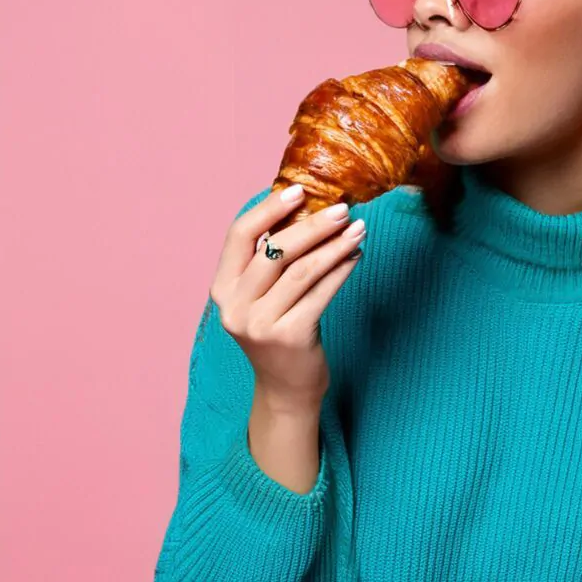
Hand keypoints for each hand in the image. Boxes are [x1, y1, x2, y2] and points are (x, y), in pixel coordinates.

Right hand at [209, 185, 365, 416]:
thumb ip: (271, 261)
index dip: (268, 209)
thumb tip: (306, 209)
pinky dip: (342, 270)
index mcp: (222, 289)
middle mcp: (235, 306)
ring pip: (302, 270)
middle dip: (313, 225)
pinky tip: (356, 256)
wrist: (286, 389)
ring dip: (334, 245)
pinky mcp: (290, 336)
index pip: (239, 236)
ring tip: (359, 229)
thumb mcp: (262, 297)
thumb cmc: (279, 332)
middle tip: (343, 209)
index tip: (299, 191)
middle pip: (275, 251)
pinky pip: (321, 293)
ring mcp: (260, 324)